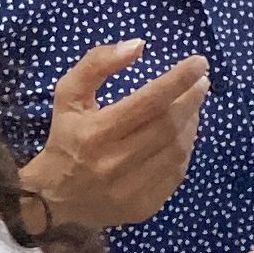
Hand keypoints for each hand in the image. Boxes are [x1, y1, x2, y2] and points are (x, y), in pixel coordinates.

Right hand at [26, 39, 209, 228]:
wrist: (52, 198)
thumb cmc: (64, 138)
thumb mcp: (68, 95)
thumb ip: (97, 64)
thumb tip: (138, 45)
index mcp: (95, 133)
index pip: (148, 102)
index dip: (178, 80)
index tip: (199, 63)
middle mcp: (114, 163)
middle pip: (167, 126)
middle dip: (191, 100)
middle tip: (201, 82)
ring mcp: (130, 189)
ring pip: (176, 150)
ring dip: (191, 124)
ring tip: (192, 106)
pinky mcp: (142, 207)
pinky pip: (175, 174)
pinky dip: (184, 150)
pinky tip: (182, 135)